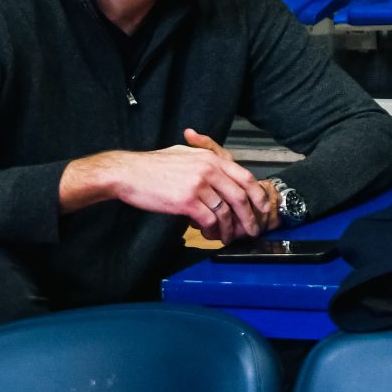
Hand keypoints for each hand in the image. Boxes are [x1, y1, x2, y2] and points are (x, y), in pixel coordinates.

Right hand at [64, 133, 273, 241]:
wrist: (128, 173)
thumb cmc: (153, 166)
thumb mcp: (184, 154)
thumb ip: (205, 159)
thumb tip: (220, 170)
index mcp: (210, 158)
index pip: (245, 177)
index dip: (257, 194)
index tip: (263, 207)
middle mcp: (208, 170)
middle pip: (240, 196)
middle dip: (250, 216)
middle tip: (253, 229)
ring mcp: (198, 185)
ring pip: (225, 211)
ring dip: (230, 228)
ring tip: (229, 237)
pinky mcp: (186, 201)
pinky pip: (209, 219)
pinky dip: (213, 230)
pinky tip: (211, 234)